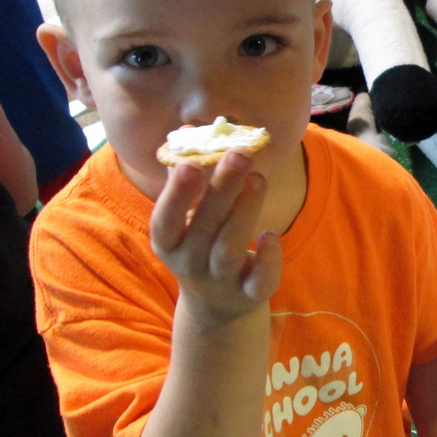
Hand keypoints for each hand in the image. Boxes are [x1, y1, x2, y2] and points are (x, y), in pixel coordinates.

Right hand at [150, 150, 281, 326]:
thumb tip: (188, 129)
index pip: (165, 220)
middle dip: (222, 188)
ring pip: (230, 248)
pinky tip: (272, 235)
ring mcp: (220, 281)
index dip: (175, 194)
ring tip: (259, 178)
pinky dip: (268, 259)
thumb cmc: (200, 246)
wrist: (216, 306)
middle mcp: (190, 264)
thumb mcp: (186, 221)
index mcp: (169, 243)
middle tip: (240, 153)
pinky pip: (260, 281)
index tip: (188, 163)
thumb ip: (185, 180)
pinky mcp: (249, 295)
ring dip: (245, 211)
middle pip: (205, 226)